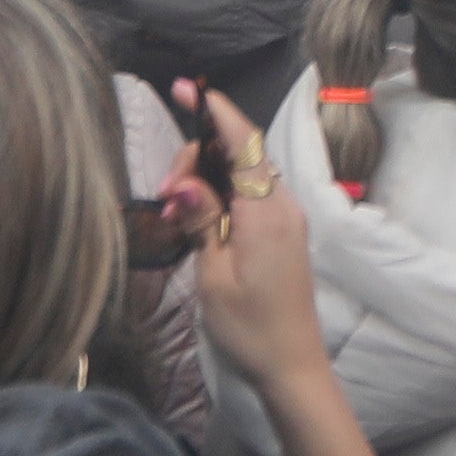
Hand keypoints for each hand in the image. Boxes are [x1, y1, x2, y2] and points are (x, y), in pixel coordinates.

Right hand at [167, 80, 321, 348]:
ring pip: (242, 175)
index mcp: (266, 211)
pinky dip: (221, 198)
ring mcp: (287, 219)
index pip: (242, 142)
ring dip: (205, 180)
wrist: (292, 368)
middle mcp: (284, 206)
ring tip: (173, 213)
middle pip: (238, 154)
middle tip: (164, 196)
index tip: (186, 87)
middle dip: (196, 159)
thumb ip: (201, 219)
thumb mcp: (213, 274)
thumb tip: (186, 180)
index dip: (214, 110)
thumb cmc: (250, 328)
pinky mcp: (284, 234)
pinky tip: (194, 220)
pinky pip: (251, 197)